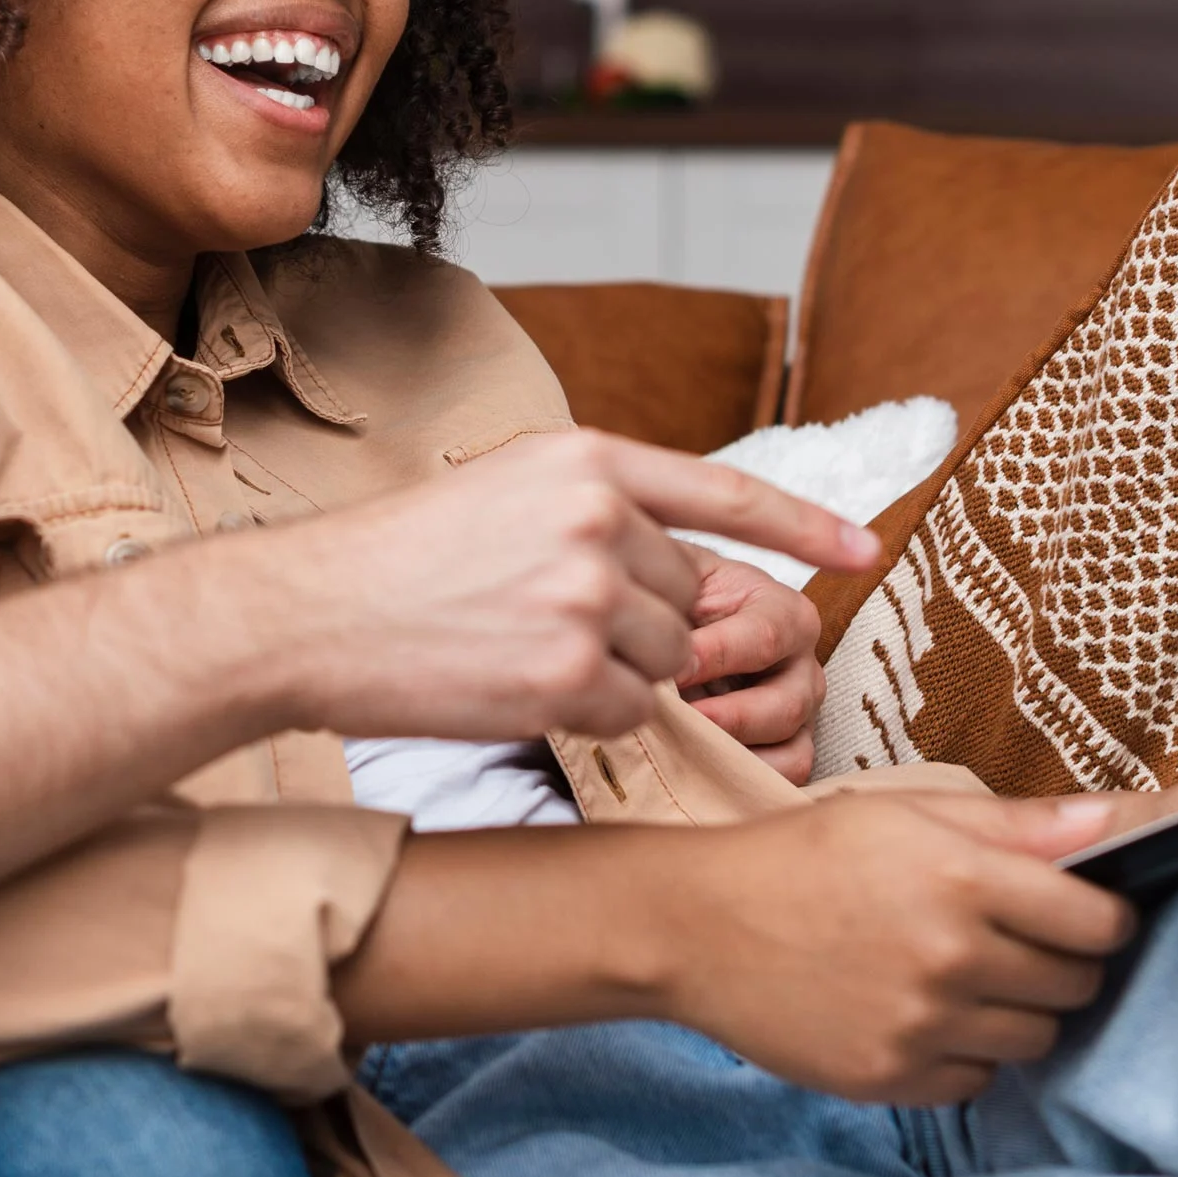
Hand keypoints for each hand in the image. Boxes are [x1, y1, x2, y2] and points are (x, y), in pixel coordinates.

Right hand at [254, 429, 880, 745]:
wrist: (310, 612)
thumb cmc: (398, 558)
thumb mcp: (505, 491)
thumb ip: (599, 509)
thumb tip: (688, 563)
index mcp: (588, 461)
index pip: (726, 494)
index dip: (807, 526)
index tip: (867, 550)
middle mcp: (601, 521)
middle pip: (687, 597)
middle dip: (636, 621)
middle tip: (537, 619)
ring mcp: (590, 599)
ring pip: (663, 661)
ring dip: (610, 672)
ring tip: (515, 648)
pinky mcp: (571, 676)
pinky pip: (628, 714)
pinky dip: (584, 715)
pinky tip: (512, 686)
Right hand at [645, 791, 1136, 1104]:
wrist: (698, 924)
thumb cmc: (803, 855)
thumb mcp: (905, 811)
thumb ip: (1018, 823)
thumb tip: (1118, 819)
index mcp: (963, 876)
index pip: (1100, 922)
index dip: (1101, 915)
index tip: (1081, 912)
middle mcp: (951, 957)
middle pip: (1077, 985)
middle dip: (1060, 961)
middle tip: (1011, 938)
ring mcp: (921, 1026)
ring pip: (1035, 1039)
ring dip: (1016, 1009)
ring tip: (962, 974)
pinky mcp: (892, 1078)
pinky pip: (978, 1080)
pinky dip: (964, 1052)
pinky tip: (922, 1012)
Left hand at [680, 558, 826, 781]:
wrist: (677, 627)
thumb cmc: (680, 601)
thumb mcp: (676, 584)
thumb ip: (672, 600)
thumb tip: (660, 653)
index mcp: (786, 613)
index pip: (762, 639)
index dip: (712, 657)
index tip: (667, 670)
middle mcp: (804, 665)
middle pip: (785, 706)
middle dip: (724, 718)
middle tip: (675, 720)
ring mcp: (802, 713)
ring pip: (791, 752)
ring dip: (733, 757)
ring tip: (683, 748)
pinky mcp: (791, 749)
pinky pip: (785, 779)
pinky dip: (744, 782)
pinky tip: (699, 770)